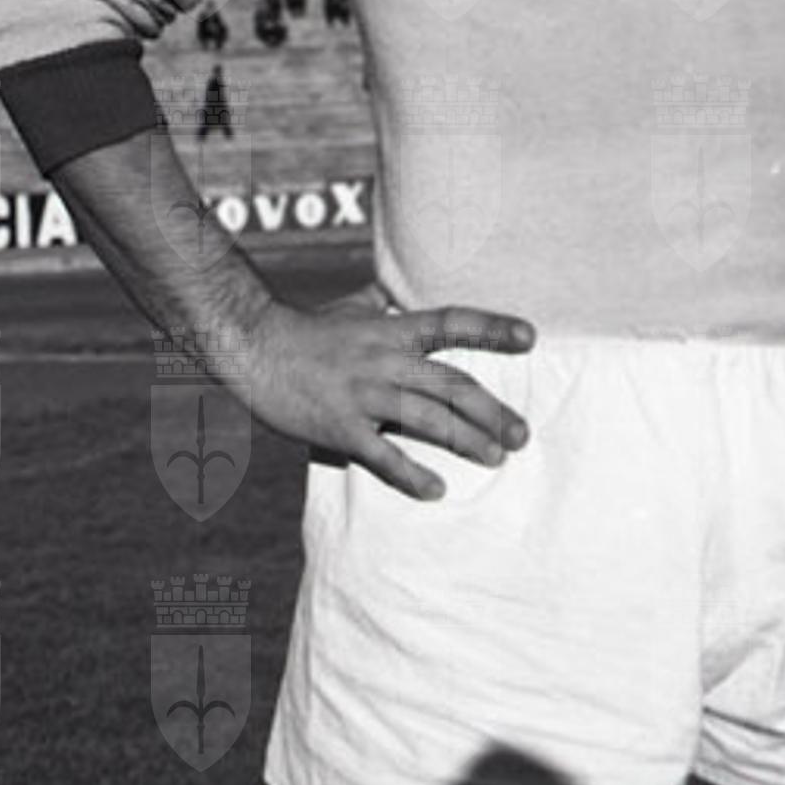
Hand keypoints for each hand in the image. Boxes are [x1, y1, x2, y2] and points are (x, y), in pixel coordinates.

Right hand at [241, 285, 535, 499]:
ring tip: (495, 458)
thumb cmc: (305, 328)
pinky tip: (436, 491)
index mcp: (391, 329)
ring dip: (466, 440)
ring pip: (427, 419)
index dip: (492, 328)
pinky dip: (410, 474)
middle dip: (492, 410)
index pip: (452, 322)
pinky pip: (381, 455)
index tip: (530, 337)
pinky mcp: (340, 427)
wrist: (254, 347)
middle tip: (522, 434)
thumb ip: (380, 303)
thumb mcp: (349, 306)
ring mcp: (364, 394)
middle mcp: (385, 359)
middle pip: (451, 384)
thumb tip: (396, 293)